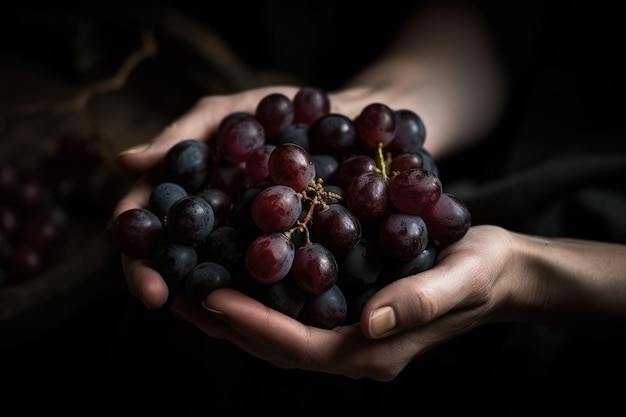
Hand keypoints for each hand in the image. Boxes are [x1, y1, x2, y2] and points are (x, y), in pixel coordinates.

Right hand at [112, 85, 408, 307]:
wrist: (345, 120)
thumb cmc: (279, 112)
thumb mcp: (230, 112)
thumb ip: (184, 133)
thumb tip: (125, 161)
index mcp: (187, 196)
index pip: (145, 232)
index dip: (138, 260)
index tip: (149, 287)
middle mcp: (210, 226)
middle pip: (172, 263)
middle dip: (163, 285)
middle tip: (170, 303)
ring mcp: (248, 242)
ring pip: (216, 280)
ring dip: (208, 301)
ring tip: (215, 317)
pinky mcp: (289, 252)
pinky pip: (272, 279)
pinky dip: (263, 296)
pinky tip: (269, 313)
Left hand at [169, 225, 516, 380]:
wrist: (498, 273)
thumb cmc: (482, 274)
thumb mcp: (461, 280)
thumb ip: (418, 303)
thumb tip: (369, 323)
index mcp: (373, 351)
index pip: (299, 347)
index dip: (253, 325)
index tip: (210, 299)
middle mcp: (354, 349)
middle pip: (277, 346)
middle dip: (227, 324)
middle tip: (179, 294)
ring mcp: (349, 334)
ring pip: (279, 332)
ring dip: (236, 313)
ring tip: (192, 285)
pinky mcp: (349, 312)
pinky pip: (295, 312)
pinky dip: (262, 296)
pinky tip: (239, 270)